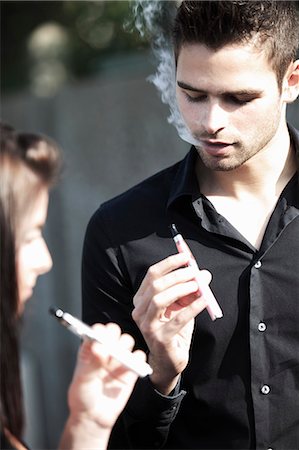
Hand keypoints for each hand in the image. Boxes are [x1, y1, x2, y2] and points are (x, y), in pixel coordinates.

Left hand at [59, 323, 145, 448]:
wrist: (94, 417)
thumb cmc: (83, 397)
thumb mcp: (83, 380)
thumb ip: (92, 363)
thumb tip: (99, 347)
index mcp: (90, 349)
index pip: (97, 331)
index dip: (100, 330)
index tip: (99, 335)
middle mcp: (105, 350)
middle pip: (114, 331)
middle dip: (114, 335)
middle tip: (110, 346)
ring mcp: (118, 359)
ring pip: (127, 341)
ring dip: (124, 346)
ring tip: (117, 359)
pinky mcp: (130, 369)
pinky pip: (139, 357)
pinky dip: (137, 358)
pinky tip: (130, 365)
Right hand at [132, 253, 210, 394]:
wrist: (169, 360)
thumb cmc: (174, 329)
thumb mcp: (180, 306)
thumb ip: (188, 290)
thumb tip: (203, 273)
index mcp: (141, 299)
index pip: (152, 274)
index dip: (169, 263)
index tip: (186, 256)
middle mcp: (139, 310)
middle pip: (156, 285)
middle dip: (177, 275)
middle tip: (195, 272)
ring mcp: (147, 325)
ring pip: (160, 299)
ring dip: (181, 288)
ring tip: (198, 285)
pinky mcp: (159, 339)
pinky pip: (177, 319)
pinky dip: (192, 307)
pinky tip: (204, 300)